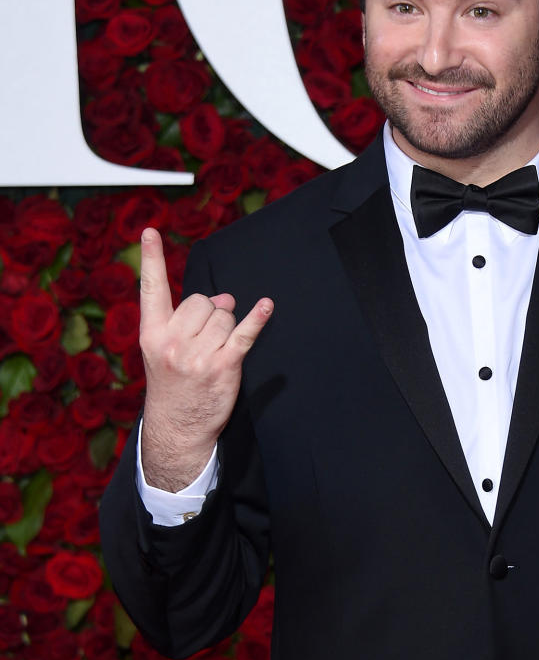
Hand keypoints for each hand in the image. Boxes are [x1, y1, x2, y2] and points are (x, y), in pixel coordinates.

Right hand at [139, 228, 272, 490]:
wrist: (177, 428)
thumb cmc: (173, 386)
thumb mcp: (162, 352)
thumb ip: (185, 321)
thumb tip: (223, 298)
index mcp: (152, 334)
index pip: (151, 289)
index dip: (152, 258)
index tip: (150, 232)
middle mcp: (172, 341)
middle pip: (202, 300)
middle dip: (210, 313)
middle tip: (204, 340)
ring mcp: (197, 355)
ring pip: (225, 316)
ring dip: (228, 328)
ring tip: (215, 352)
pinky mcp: (223, 366)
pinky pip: (244, 334)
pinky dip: (258, 318)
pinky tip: (266, 306)